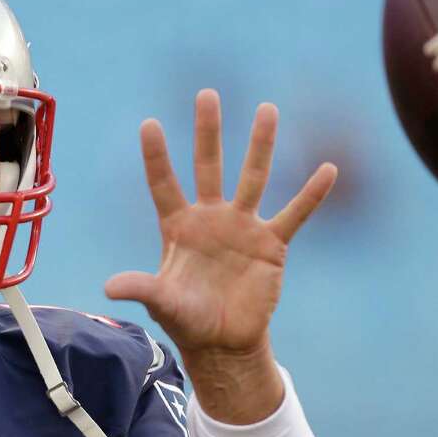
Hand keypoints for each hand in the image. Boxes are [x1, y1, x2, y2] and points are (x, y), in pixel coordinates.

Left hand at [105, 89, 336, 359]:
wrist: (223, 342)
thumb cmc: (187, 320)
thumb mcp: (162, 303)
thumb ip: (141, 288)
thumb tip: (110, 288)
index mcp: (179, 227)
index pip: (164, 184)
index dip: (157, 156)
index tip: (149, 123)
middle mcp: (211, 218)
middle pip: (209, 166)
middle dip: (208, 131)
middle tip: (207, 94)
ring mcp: (243, 227)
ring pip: (254, 177)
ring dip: (261, 145)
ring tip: (267, 109)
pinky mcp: (271, 244)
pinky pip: (294, 214)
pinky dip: (311, 194)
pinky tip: (328, 169)